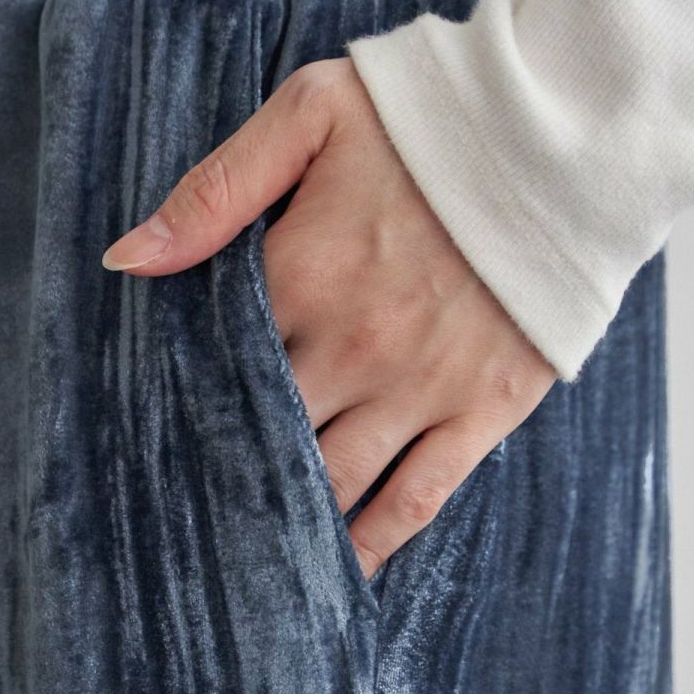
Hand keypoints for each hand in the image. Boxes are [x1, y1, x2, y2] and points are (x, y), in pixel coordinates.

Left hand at [101, 57, 557, 577]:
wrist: (565, 138)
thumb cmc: (431, 119)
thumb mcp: (311, 115)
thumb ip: (217, 189)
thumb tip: (128, 260)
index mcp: (301, 276)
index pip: (213, 364)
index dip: (175, 401)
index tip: (143, 435)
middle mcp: (352, 347)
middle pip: (262, 434)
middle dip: (218, 472)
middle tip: (179, 514)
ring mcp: (419, 387)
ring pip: (331, 482)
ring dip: (283, 522)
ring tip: (240, 563)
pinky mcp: (480, 411)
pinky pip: (416, 499)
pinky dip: (373, 544)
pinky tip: (337, 577)